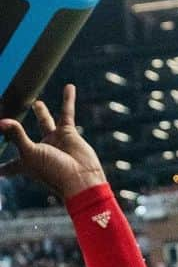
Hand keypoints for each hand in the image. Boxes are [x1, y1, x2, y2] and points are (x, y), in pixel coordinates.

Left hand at [0, 84, 106, 198]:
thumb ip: (16, 135)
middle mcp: (39, 151)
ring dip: (42, 112)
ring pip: (46, 122)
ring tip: (37, 104)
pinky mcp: (69, 134)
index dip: (2, 167)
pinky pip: (67, 113)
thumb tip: (1, 122)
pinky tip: (69, 87)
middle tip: (7, 122)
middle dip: (16, 131)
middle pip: (23, 137)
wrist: (82, 179)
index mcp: (26, 162)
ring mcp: (55, 141)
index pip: (10, 165)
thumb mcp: (30, 153)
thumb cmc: (54, 172)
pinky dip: (68, 100)